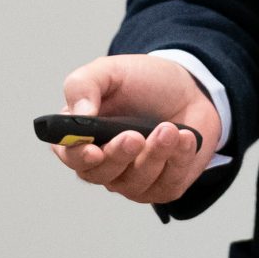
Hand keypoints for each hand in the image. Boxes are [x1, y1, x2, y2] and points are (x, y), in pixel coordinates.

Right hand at [51, 54, 223, 204]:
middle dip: (119, 155)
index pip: (70, 154)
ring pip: (136, 182)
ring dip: (155, 154)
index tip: (94, 150)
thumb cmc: (143, 82)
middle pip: (101, 174)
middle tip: (135, 136)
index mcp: (82, 135)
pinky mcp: (162, 186)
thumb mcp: (111, 71)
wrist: (188, 88)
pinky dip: (179, 159)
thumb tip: (79, 114)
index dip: (79, 156)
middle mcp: (103, 163)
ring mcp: (132, 179)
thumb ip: (84, 85)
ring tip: (169, 129)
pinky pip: (167, 184)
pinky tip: (186, 137)